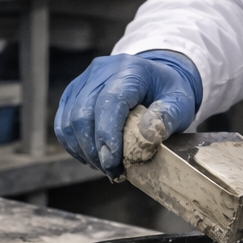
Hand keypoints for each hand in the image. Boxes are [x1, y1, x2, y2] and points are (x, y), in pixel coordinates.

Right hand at [54, 51, 202, 178]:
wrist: (156, 77)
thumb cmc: (168, 92)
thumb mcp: (180, 103)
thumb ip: (167, 117)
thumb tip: (147, 136)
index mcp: (129, 70)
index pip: (110, 103)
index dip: (107, 136)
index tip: (113, 164)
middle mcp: (101, 71)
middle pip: (83, 113)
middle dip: (94, 150)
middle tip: (111, 171)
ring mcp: (84, 80)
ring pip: (69, 120)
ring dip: (83, 150)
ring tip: (103, 166)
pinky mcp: (73, 92)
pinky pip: (63, 122)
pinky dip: (73, 144)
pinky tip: (90, 156)